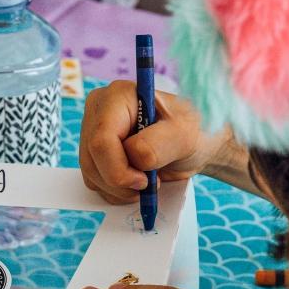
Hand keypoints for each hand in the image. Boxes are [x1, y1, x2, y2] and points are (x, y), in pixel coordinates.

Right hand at [79, 81, 223, 204]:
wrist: (196, 144)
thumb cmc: (193, 131)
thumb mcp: (185, 134)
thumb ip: (158, 144)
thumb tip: (133, 156)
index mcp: (118, 96)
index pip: (101, 141)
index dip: (118, 169)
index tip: (145, 181)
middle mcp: (99, 112)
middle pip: (92, 160)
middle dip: (121, 182)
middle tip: (149, 183)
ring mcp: (93, 133)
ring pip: (91, 174)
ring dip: (120, 190)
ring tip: (147, 180)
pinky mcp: (95, 153)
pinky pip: (94, 181)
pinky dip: (116, 192)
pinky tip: (136, 182)